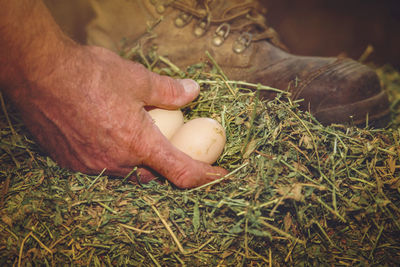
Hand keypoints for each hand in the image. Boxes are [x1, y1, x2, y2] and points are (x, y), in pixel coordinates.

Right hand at [15, 45, 226, 187]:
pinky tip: (109, 136)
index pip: (181, 171)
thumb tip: (193, 92)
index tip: (219, 175)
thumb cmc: (89, 75)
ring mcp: (91, 165)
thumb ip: (169, 91)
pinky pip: (101, 167)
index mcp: (139, 144)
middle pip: (152, 174)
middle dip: (165, 164)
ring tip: (136, 136)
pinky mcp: (72, 162)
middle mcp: (116, 162)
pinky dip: (113, 157)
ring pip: (125, 172)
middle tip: (167, 143)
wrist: (38, 74)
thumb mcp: (138, 79)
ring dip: (137, 160)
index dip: (205, 176)